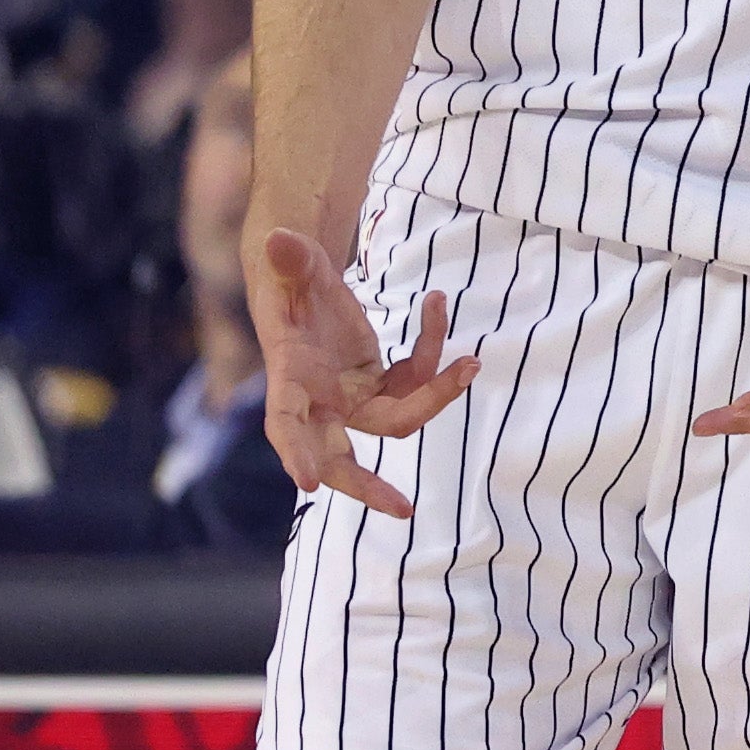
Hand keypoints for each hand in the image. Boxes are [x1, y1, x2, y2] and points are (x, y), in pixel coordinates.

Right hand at [254, 224, 479, 514]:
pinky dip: (434, 355)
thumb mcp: (291, 262)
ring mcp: (351, 397)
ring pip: (397, 419)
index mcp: (289, 378)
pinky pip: (415, 381)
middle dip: (367, 487)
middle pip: (340, 458)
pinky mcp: (377, 385)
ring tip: (470, 361)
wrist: (303, 281)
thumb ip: (289, 258)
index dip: (295, 451)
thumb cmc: (290, 276)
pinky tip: (436, 308)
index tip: (306, 482)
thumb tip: (279, 239)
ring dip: (436, 395)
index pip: (286, 422)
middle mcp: (320, 400)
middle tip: (404, 509)